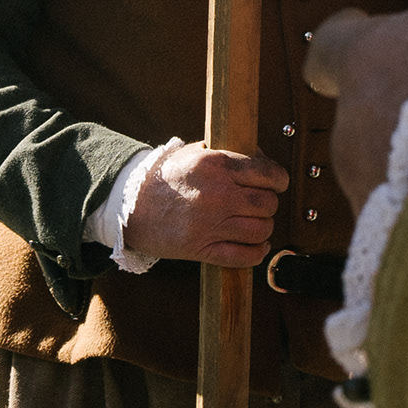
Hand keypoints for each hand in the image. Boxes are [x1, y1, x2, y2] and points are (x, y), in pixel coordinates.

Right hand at [121, 144, 287, 266]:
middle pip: (268, 204)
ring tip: (254, 223)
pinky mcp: (201, 248)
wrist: (129, 204)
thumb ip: (230, 153)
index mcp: (217, 164)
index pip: (269, 174)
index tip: (276, 184)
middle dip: (269, 204)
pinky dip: (256, 253)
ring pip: (261, 230)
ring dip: (263, 228)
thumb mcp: (195, 152)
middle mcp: (218, 194)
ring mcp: (210, 224)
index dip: (279, 180)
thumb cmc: (166, 177)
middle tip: (258, 204)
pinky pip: (244, 256)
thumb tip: (263, 161)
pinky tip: (256, 246)